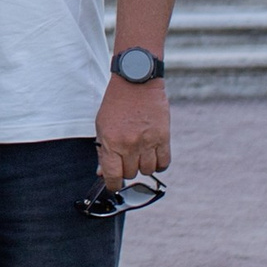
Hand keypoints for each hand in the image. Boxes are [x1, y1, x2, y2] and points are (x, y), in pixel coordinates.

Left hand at [95, 74, 171, 188]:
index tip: (114, 185)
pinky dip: (159, 163)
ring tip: (139, 154)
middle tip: (126, 158)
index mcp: (111, 142)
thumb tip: (103, 173)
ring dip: (143, 166)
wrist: (136, 81)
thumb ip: (103, 151)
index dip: (112, 185)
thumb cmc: (117, 103)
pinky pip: (164, 163)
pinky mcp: (163, 137)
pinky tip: (153, 156)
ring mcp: (147, 142)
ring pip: (147, 171)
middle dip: (127, 170)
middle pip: (131, 173)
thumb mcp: (102, 125)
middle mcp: (129, 145)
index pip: (112, 175)